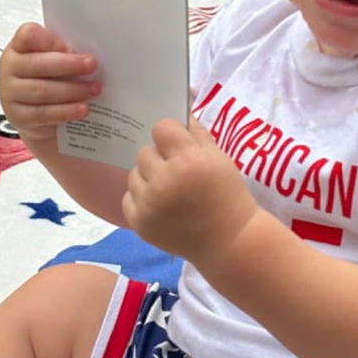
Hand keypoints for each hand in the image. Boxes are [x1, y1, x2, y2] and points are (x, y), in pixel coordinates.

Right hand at [0, 23, 99, 141]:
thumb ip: (64, 54)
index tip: (73, 47)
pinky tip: (82, 108)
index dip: (50, 41)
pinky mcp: (18, 116)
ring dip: (72, 90)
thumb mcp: (54, 62)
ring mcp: (10, 93)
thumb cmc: (48, 80)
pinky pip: (43, 113)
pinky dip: (66, 111)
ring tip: (94, 89)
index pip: (28, 36)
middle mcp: (10, 68)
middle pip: (38, 64)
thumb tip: (87, 57)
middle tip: (92, 65)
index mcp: (18, 47)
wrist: (36, 117)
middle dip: (68, 65)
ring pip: (42, 90)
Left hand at [123, 117, 258, 264]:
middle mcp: (164, 181)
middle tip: (177, 172)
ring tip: (170, 190)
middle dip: (160, 157)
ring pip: (134, 174)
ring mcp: (149, 204)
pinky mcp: (140, 223)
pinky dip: (141, 199)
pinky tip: (161, 205)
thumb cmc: (227, 195)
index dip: (171, 134)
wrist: (228, 241)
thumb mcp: (220, 159)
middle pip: (145, 152)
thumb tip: (178, 117)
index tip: (180, 145)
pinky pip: (128, 197)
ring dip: (149, 177)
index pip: (161, 128)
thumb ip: (197, 134)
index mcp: (187, 161)